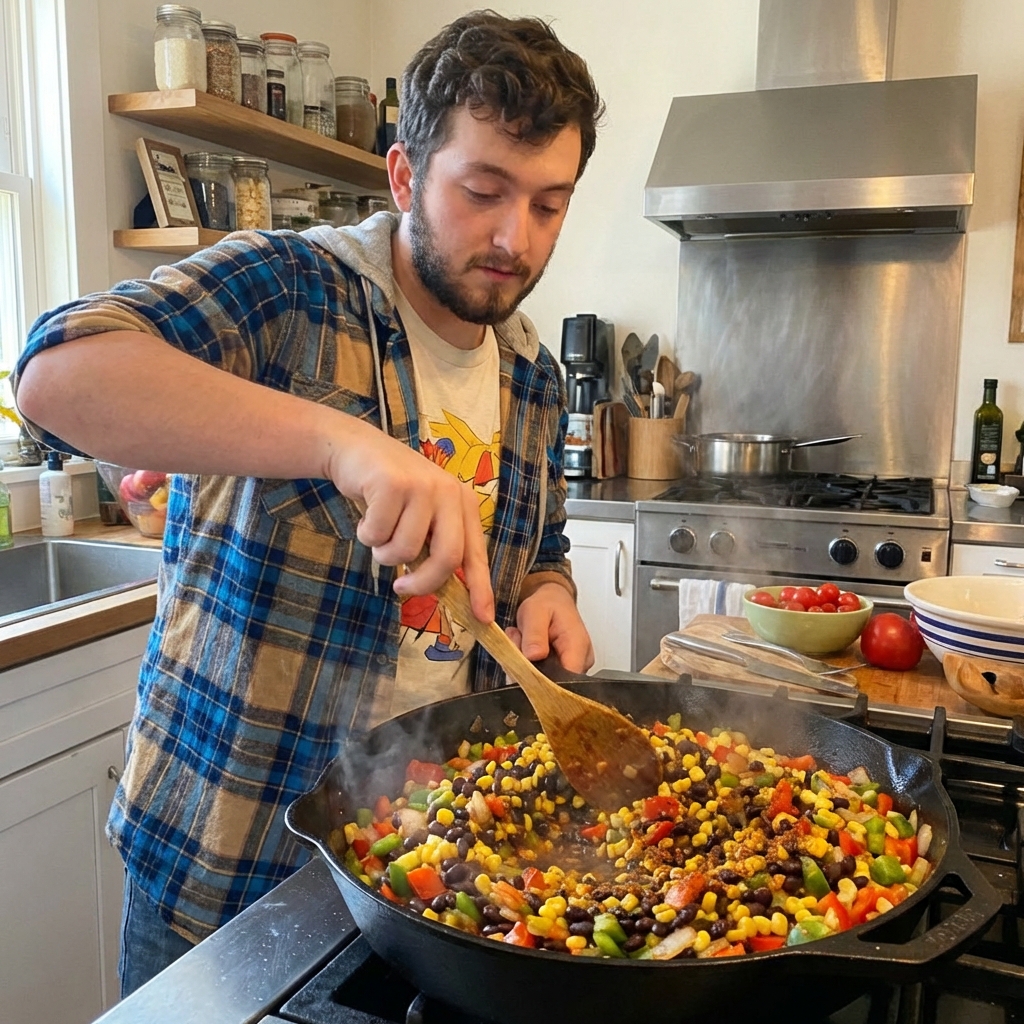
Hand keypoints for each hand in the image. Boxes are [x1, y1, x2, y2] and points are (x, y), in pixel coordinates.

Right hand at [326, 419, 493, 623]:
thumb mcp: (421, 515)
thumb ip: (435, 544)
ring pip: (405, 550)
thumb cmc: (390, 492)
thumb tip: (447, 591)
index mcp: (463, 503)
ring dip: (383, 552)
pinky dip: (366, 533)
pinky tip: (366, 513)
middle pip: (447, 558)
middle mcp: (449, 492)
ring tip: (378, 531)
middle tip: (401, 587)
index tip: (483, 617)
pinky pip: (378, 534)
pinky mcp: (392, 484)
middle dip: (422, 583)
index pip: (475, 553)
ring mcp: (422, 486)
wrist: (355, 449)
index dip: (480, 587)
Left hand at [507, 582, 593, 674]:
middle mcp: (581, 660)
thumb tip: (533, 656)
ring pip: (546, 680)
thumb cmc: (548, 604)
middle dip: (530, 669)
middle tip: (519, 643)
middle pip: (554, 682)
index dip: (542, 680)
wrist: (553, 601)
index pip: (566, 679)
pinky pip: (544, 676)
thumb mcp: (535, 612)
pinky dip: (531, 665)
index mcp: (577, 645)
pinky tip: (528, 649)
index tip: (523, 665)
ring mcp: (575, 667)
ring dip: (529, 666)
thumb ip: (535, 634)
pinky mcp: (565, 670)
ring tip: (523, 641)